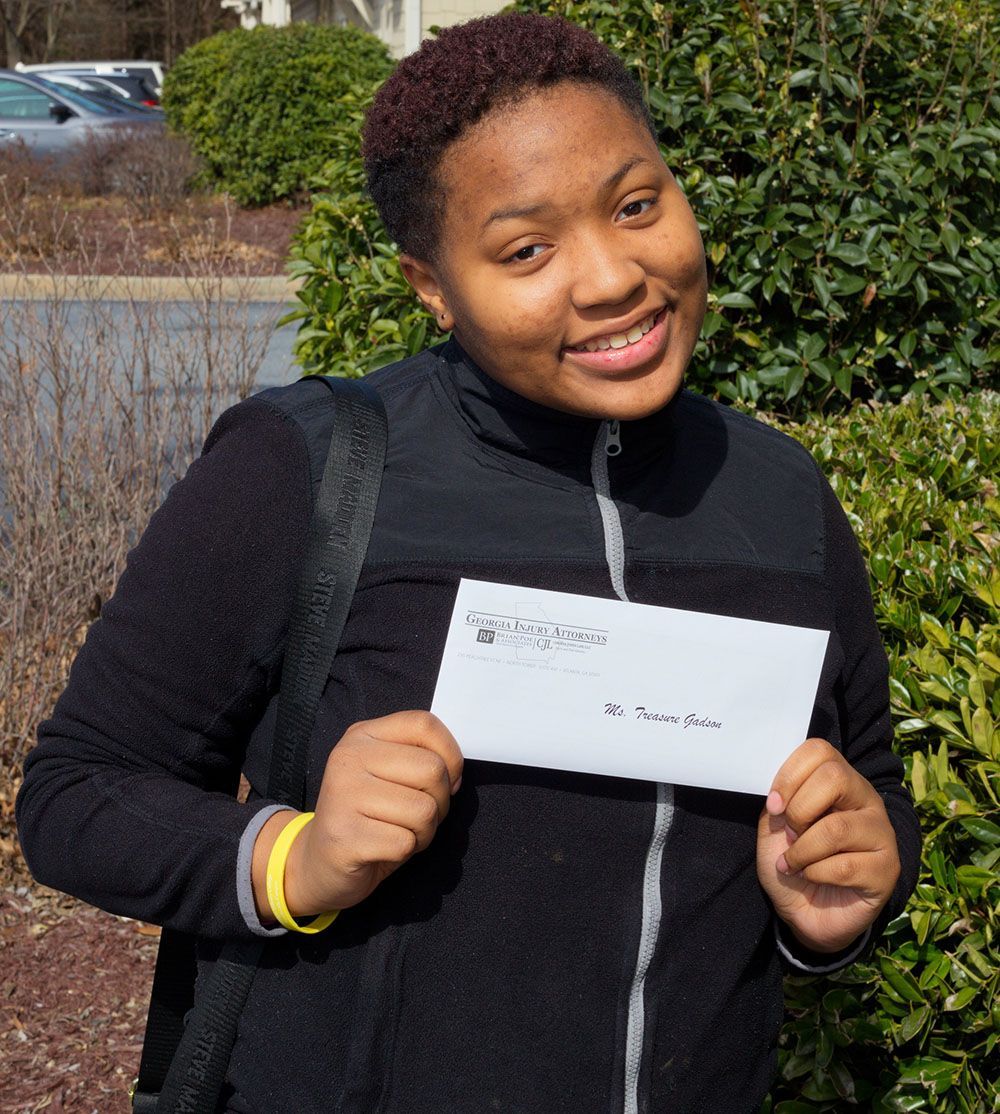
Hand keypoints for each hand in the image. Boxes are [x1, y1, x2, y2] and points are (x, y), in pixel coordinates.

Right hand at [253, 711, 462, 921]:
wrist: (316, 862)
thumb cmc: (367, 816)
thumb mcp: (389, 774)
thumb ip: (418, 757)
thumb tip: (455, 771)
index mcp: (362, 735)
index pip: (424, 724)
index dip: (451, 754)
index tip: (448, 779)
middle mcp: (349, 758)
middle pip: (432, 769)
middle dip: (440, 801)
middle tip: (417, 814)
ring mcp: (343, 795)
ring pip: (425, 810)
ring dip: (424, 831)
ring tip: (398, 831)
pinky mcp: (345, 836)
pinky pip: (406, 842)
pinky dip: (406, 851)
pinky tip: (384, 849)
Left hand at [756, 737, 899, 953]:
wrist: (804, 913)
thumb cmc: (792, 862)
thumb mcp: (774, 827)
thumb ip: (779, 803)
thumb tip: (781, 795)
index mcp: (839, 781)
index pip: (820, 751)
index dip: (789, 775)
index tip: (774, 805)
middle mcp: (866, 801)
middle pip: (835, 777)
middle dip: (799, 810)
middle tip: (791, 834)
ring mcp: (882, 834)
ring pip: (836, 828)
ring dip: (802, 850)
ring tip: (794, 863)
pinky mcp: (887, 870)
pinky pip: (844, 866)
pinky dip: (815, 873)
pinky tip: (812, 878)